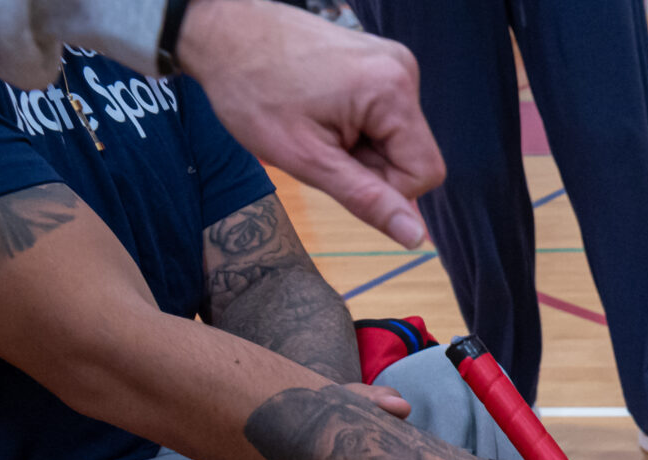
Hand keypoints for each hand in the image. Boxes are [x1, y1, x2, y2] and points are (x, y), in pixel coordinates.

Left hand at [177, 0, 444, 249]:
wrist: (222, 33)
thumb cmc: (252, 90)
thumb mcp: (306, 158)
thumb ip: (367, 199)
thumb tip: (416, 237)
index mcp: (392, 92)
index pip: (424, 173)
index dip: (384, 188)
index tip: (336, 168)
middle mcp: (402, 70)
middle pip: (411, 153)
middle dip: (369, 163)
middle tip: (319, 144)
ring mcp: (392, 61)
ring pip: (396, 136)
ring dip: (360, 145)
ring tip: (316, 123)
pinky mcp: (378, 60)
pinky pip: (385, 115)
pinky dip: (356, 125)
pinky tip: (322, 109)